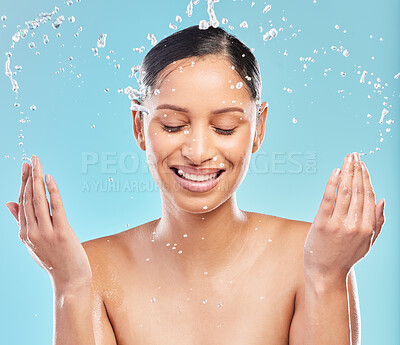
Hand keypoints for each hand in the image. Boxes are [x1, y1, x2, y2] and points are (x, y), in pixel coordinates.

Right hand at [6, 155, 91, 290]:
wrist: (70, 281)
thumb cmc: (54, 260)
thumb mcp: (33, 242)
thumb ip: (22, 222)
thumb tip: (9, 202)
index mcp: (24, 234)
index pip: (22, 202)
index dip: (23, 183)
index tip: (25, 166)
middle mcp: (32, 232)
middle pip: (28, 198)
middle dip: (29, 177)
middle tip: (31, 159)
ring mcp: (46, 233)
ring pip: (39, 201)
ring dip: (38, 180)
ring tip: (37, 163)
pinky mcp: (62, 233)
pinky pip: (55, 208)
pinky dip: (52, 192)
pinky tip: (50, 179)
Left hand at [303, 152, 384, 282]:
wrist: (326, 273)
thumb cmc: (346, 256)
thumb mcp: (368, 243)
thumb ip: (378, 222)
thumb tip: (384, 200)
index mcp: (368, 227)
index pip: (369, 195)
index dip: (366, 178)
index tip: (363, 165)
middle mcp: (355, 224)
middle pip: (358, 190)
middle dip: (357, 169)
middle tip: (354, 154)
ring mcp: (338, 223)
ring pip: (345, 191)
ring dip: (346, 171)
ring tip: (347, 158)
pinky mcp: (322, 223)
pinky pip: (329, 198)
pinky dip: (332, 183)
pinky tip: (335, 171)